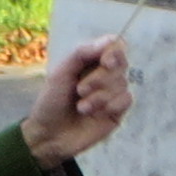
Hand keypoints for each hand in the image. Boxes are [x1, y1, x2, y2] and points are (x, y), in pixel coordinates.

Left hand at [24, 35, 131, 166]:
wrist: (49, 135)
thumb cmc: (51, 102)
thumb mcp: (60, 74)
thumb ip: (81, 54)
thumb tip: (109, 40)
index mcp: (89, 63)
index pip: (113, 46)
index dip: (114, 51)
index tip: (105, 62)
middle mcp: (104, 75)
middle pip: (120, 64)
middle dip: (100, 78)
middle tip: (80, 90)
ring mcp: (112, 93)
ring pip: (122, 83)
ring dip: (99, 96)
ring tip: (81, 107)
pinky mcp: (118, 111)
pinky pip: (126, 100)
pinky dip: (109, 105)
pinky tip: (93, 114)